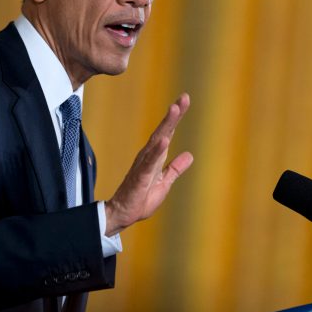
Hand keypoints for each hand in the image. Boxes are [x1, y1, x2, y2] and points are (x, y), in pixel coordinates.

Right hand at [105, 93, 192, 235]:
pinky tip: (164, 140)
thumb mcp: (164, 182)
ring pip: (156, 141)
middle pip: (163, 131)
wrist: (123, 214)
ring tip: (175, 109)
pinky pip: (150, 162)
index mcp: (155, 157)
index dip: (176, 117)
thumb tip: (189, 155)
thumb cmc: (141, 198)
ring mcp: (143, 165)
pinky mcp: (140, 177)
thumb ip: (175, 168)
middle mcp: (148, 156)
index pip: (168, 133)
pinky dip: (157, 150)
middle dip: (174, 115)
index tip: (185, 100)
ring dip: (166, 125)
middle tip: (184, 97)